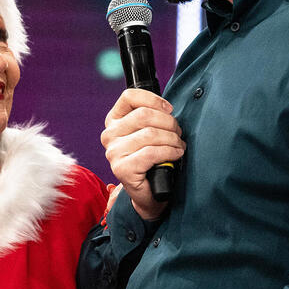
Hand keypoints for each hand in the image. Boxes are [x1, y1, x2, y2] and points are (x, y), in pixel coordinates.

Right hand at [101, 89, 184, 219]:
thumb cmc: (153, 159)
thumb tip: (167, 108)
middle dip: (168, 123)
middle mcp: (109, 135)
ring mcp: (114, 153)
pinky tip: (175, 154)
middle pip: (144, 115)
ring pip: (150, 134)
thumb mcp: (149, 132)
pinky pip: (152, 152)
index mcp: (114, 121)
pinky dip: (169, 152)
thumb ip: (151, 116)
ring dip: (172, 139)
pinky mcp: (122, 169)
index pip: (129, 96)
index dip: (153, 100)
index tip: (169, 110)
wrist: (150, 192)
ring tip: (179, 146)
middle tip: (178, 134)